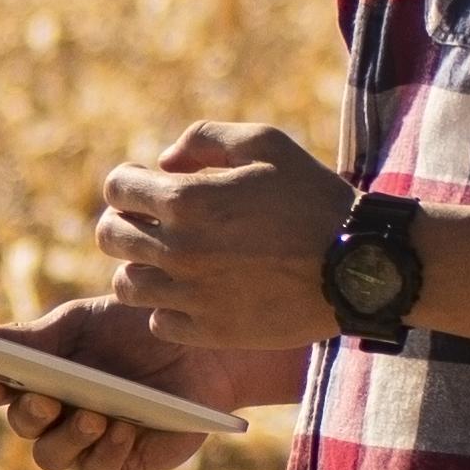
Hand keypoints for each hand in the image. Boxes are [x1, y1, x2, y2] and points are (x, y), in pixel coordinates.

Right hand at [0, 297, 291, 469]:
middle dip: (28, 412)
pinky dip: (106, 452)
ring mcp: (82, 444)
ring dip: (68, 437)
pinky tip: (123, 429)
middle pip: (19, 424)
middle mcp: (48, 416)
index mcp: (30, 378)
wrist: (199, 349)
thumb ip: (29, 337)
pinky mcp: (119, 465)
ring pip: (52, 455)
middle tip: (44, 398)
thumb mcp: (79, 323)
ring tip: (93, 415)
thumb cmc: (133, 331)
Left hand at [95, 120, 350, 348]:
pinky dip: (168, 308)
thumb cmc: (314, 197)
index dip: (129, 183)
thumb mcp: (265, 143)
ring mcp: (192, 295)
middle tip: (152, 224)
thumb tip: (164, 162)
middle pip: (109, 238)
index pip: (116, 188)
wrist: (359, 265)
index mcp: (187, 200)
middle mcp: (179, 250)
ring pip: (126, 285)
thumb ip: (204, 138)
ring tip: (173, 260)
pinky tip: (195, 293)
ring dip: (142, 268)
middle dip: (125, 223)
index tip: (149, 188)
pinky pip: (158, 321)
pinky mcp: (211, 331)